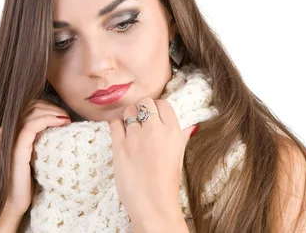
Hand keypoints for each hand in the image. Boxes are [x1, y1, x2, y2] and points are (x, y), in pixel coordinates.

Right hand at [0, 99, 70, 216]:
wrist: (11, 204)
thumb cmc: (24, 182)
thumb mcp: (31, 154)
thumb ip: (35, 138)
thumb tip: (55, 125)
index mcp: (6, 131)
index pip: (27, 106)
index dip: (47, 106)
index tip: (62, 115)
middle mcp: (3, 131)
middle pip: (30, 106)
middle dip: (51, 107)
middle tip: (67, 117)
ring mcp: (8, 138)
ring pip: (32, 112)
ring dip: (53, 112)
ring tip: (67, 120)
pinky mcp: (16, 147)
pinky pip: (32, 125)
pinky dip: (49, 119)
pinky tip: (62, 122)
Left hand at [109, 96, 197, 225]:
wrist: (153, 204)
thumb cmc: (167, 183)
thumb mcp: (179, 157)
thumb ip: (182, 138)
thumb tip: (190, 127)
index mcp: (173, 131)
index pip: (163, 104)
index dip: (156, 108)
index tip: (153, 117)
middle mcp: (155, 130)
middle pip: (145, 102)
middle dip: (142, 108)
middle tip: (140, 120)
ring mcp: (136, 137)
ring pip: (128, 111)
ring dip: (128, 116)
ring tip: (130, 129)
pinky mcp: (119, 145)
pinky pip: (114, 123)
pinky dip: (116, 125)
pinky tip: (120, 133)